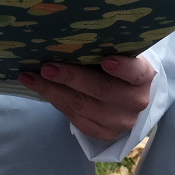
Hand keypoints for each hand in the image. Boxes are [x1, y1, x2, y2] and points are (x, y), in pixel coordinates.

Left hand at [20, 56, 155, 141]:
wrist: (130, 98)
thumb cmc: (119, 68)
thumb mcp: (120, 55)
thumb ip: (103, 50)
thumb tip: (66, 39)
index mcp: (143, 77)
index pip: (135, 72)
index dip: (122, 67)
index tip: (106, 60)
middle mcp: (135, 101)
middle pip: (101, 90)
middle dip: (70, 78)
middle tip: (46, 67)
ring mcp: (121, 121)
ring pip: (83, 106)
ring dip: (53, 91)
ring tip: (31, 78)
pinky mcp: (106, 134)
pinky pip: (77, 119)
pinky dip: (57, 103)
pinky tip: (43, 91)